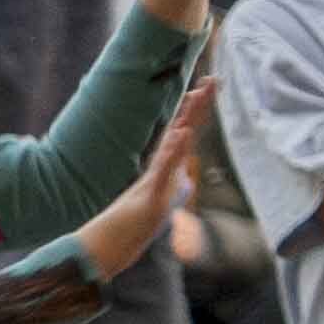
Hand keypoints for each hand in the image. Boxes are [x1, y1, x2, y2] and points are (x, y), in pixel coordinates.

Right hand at [72, 86, 212, 284]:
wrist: (110, 245)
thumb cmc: (135, 224)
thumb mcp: (163, 203)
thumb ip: (174, 188)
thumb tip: (187, 182)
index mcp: (167, 167)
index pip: (185, 132)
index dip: (198, 110)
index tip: (211, 85)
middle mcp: (161, 167)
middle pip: (182, 129)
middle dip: (198, 105)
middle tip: (213, 78)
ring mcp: (155, 178)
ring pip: (173, 142)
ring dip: (186, 118)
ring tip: (198, 94)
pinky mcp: (150, 193)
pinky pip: (163, 169)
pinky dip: (173, 151)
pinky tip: (182, 133)